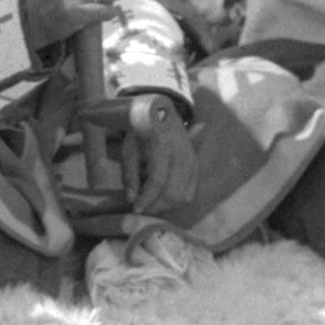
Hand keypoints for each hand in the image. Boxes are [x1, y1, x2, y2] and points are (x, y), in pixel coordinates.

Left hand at [120, 94, 197, 214]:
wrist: (163, 115)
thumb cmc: (142, 132)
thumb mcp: (129, 149)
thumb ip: (129, 175)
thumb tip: (131, 199)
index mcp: (162, 145)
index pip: (158, 180)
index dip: (146, 198)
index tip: (135, 208)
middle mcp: (181, 154)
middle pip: (173, 193)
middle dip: (155, 206)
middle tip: (141, 209)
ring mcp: (192, 161)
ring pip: (183, 196)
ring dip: (165, 206)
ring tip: (150, 204)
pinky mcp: (196, 167)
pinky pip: (189, 193)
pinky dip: (176, 201)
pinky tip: (163, 199)